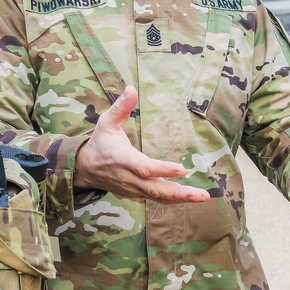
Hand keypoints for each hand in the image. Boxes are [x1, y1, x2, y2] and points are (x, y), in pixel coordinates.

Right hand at [74, 86, 209, 202]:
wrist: (86, 169)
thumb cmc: (100, 143)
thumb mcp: (106, 122)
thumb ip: (120, 107)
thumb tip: (131, 88)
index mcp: (122, 159)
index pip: (144, 168)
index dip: (162, 170)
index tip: (181, 170)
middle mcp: (129, 178)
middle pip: (155, 189)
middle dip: (179, 193)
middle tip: (202, 194)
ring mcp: (133, 189)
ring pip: (158, 197)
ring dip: (181, 198)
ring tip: (203, 196)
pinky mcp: (136, 194)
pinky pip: (156, 200)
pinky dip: (173, 201)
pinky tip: (190, 198)